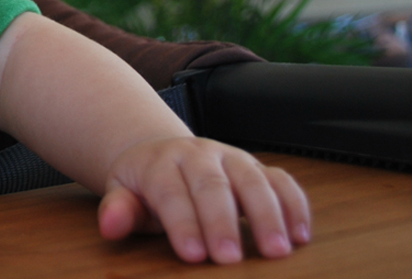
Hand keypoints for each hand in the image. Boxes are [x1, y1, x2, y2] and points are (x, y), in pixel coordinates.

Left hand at [97, 137, 310, 263]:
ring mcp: (231, 158)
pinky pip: (281, 179)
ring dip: (267, 216)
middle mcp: (198, 155)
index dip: (183, 224)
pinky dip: (294, 204)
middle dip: (223, 223)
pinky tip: (301, 235)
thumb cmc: (143, 185)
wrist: (161, 153)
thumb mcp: (122, 194)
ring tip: (277, 251)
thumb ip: (118, 210)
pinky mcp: (257, 167)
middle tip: (231, 259)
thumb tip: (110, 225)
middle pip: (212, 185)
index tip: (194, 256)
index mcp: (161, 163)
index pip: (171, 192)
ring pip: (252, 179)